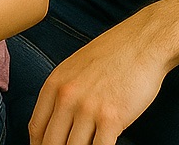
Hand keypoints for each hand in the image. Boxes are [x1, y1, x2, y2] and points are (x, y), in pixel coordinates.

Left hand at [28, 28, 167, 144]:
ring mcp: (87, 109)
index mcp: (53, 85)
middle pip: (51, 143)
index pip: (36, 128)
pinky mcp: (112, 119)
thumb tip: (55, 120)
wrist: (143, 43)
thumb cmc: (112, 55)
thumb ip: (62, 93)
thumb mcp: (74, 68)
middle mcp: (65, 98)